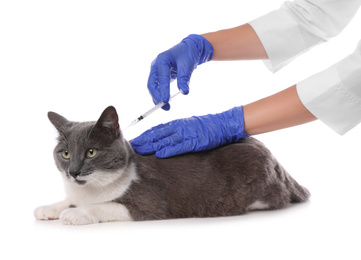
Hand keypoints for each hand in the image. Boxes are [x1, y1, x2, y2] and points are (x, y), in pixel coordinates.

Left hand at [131, 106, 248, 157]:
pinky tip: (160, 153)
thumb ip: (176, 129)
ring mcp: (186, 134)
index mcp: (177, 123)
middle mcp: (179, 128)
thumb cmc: (206, 125)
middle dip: (144, 140)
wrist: (223, 124)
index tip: (135, 140)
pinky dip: (169, 150)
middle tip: (132, 146)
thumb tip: (164, 136)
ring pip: (165, 140)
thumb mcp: (188, 124)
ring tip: (140, 150)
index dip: (145, 135)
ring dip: (152, 145)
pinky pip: (180, 146)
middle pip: (157, 134)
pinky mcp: (194, 142)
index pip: (157, 129)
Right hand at [148, 34, 212, 109]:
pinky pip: (157, 86)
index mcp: (162, 60)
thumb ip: (184, 78)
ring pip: (153, 86)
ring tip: (166, 107)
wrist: (189, 49)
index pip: (161, 77)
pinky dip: (159, 94)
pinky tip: (164, 102)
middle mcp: (156, 65)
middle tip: (164, 105)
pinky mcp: (159, 75)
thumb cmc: (188, 54)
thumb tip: (184, 92)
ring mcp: (156, 71)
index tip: (166, 100)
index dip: (163, 90)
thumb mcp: (188, 65)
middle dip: (156, 96)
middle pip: (152, 83)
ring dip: (157, 97)